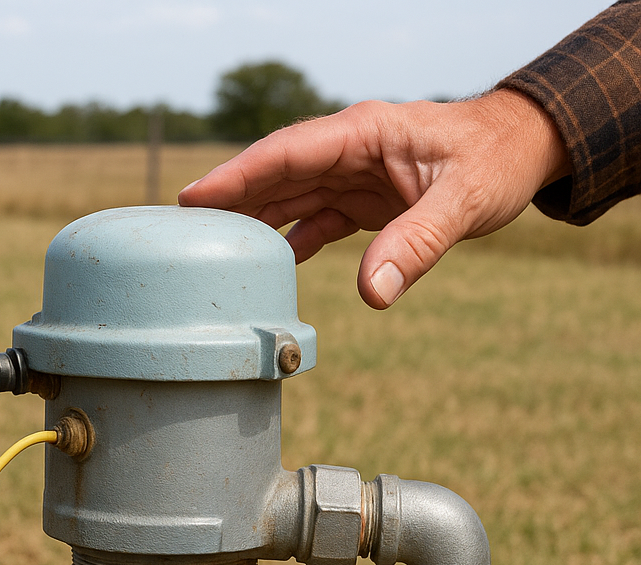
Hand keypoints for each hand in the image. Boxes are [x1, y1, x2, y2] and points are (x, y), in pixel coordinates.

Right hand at [178, 90, 569, 308]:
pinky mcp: (360, 198)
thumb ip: (418, 244)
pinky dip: (290, 241)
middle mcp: (347, 150)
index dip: (236, 176)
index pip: (285, 154)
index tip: (191, 199)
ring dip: (253, 224)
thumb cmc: (498, 161)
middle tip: (180, 235)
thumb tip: (373, 294)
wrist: (522, 151)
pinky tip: (271, 267)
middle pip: (273, 177)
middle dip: (229, 203)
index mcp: (361, 133)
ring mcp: (350, 174)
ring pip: (287, 198)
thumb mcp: (465, 201)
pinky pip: (312, 219)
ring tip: (212, 256)